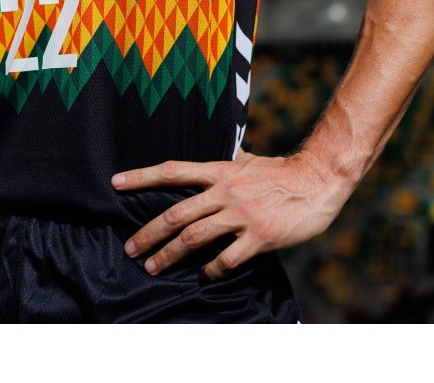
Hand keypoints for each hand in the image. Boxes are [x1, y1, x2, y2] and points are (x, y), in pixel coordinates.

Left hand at [111, 149, 353, 279]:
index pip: (173, 171)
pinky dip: (210, 269)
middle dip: (148, 233)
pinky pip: (225, 259)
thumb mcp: (248, 160)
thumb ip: (225, 165)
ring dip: (168, 255)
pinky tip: (204, 274)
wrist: (318, 180)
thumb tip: (207, 161)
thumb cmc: (281, 171)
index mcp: (220, 171)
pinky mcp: (258, 236)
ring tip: (152, 267)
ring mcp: (241, 215)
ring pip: (193, 238)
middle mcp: (226, 192)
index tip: (115, 182)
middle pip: (176, 214)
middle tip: (130, 248)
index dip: (141, 176)